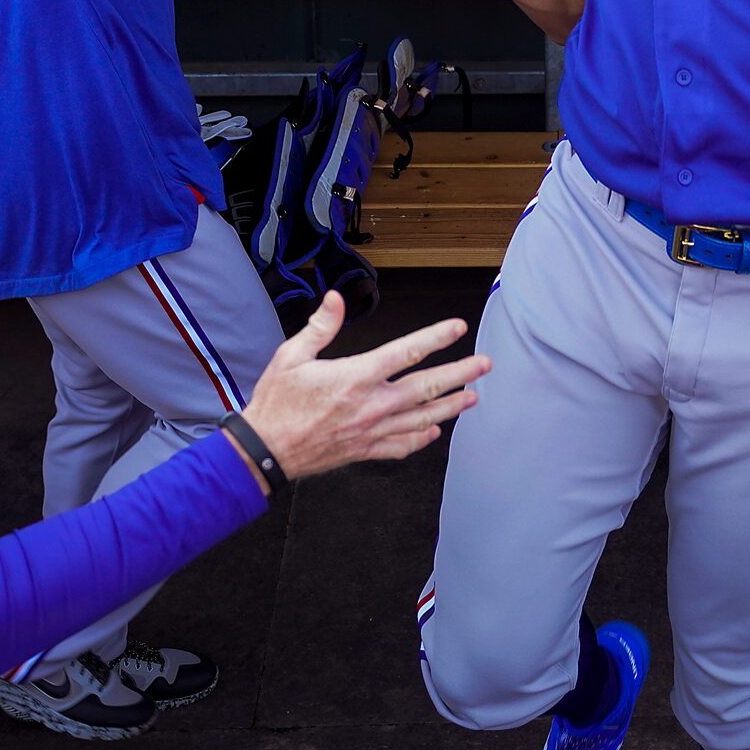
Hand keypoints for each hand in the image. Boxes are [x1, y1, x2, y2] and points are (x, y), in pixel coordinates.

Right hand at [236, 292, 489, 479]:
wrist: (265, 450)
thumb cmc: (277, 403)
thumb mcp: (292, 356)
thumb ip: (320, 327)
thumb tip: (336, 298)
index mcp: (356, 377)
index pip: (406, 352)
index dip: (436, 337)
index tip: (458, 328)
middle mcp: (371, 405)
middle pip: (426, 388)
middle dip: (460, 374)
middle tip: (484, 365)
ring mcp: (371, 430)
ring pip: (422, 418)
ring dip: (450, 407)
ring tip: (473, 397)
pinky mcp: (365, 450)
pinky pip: (402, 446)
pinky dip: (421, 439)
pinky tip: (433, 432)